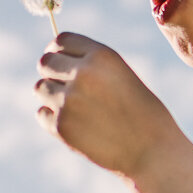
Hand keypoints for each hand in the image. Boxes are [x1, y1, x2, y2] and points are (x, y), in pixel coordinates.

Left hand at [34, 32, 181, 178]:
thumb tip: (55, 59)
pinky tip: (76, 127)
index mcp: (101, 56)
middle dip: (51, 73)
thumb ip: (91, 66)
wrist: (152, 152)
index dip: (58, 51)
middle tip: (64, 88)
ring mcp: (69, 100)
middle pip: (45, 63)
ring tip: (76, 110)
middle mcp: (82, 74)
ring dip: (52, 97)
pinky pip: (42, 114)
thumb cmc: (143, 114)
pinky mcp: (61, 125)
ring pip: (40, 88)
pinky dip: (53, 120)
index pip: (61, 40)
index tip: (61, 62)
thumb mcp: (121, 76)